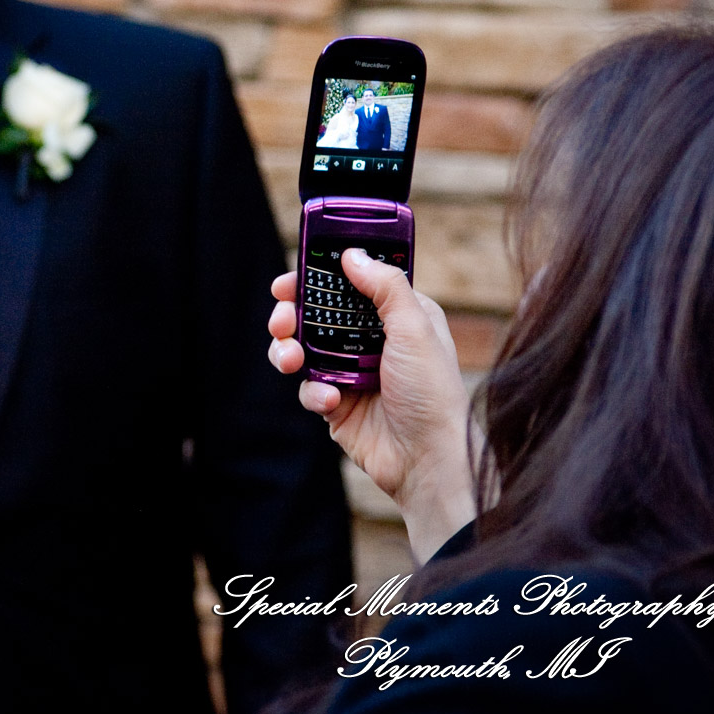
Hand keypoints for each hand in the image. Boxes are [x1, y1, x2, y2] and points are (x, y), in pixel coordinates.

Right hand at [268, 250, 476, 561]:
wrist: (427, 458)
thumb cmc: (432, 392)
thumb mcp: (415, 328)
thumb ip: (385, 287)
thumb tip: (351, 255)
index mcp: (395, 316)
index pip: (347, 284)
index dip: (314, 279)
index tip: (287, 282)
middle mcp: (370, 340)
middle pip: (315, 314)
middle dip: (290, 315)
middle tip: (281, 319)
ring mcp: (350, 372)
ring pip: (302, 349)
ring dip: (288, 350)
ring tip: (291, 359)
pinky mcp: (336, 403)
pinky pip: (308, 388)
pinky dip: (313, 392)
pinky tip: (331, 400)